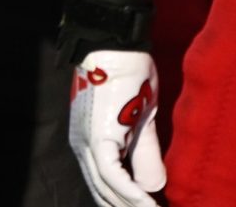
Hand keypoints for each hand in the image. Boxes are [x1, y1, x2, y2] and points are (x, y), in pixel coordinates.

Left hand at [69, 50, 163, 206]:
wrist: (116, 45)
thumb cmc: (129, 76)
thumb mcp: (141, 123)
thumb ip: (144, 155)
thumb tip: (154, 188)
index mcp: (89, 144)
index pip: (104, 188)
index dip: (126, 204)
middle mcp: (82, 148)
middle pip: (103, 195)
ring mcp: (86, 143)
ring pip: (106, 190)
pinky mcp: (97, 137)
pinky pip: (113, 177)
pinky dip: (132, 194)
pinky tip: (150, 205)